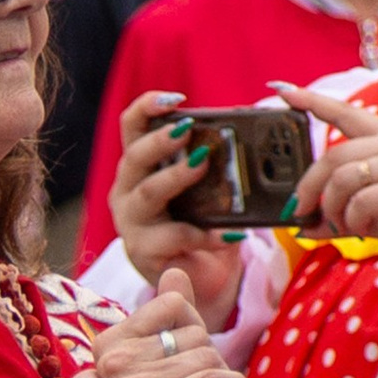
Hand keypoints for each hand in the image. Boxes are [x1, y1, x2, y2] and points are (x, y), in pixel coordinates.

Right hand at [88, 267, 248, 377]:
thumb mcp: (159, 360)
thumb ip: (166, 312)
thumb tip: (176, 271)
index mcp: (108, 350)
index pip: (172, 309)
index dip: (189, 331)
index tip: (182, 362)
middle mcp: (115, 368)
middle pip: (193, 334)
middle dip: (206, 358)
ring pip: (208, 356)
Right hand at [107, 89, 245, 321]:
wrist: (198, 279)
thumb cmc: (199, 225)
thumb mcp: (205, 188)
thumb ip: (215, 160)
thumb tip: (251, 126)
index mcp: (139, 167)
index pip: (132, 126)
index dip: (148, 107)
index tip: (175, 99)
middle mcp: (127, 191)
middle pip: (135, 157)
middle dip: (161, 140)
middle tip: (189, 132)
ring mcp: (131, 223)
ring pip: (149, 194)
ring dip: (177, 176)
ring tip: (203, 164)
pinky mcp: (143, 253)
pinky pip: (176, 237)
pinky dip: (207, 234)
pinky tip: (232, 233)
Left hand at [287, 84, 377, 266]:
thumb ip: (344, 208)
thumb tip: (306, 224)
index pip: (345, 112)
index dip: (311, 102)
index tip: (284, 90)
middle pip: (332, 154)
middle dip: (309, 185)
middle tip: (300, 209)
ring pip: (341, 177)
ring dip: (332, 208)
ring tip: (341, 226)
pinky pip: (358, 202)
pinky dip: (353, 221)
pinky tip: (365, 230)